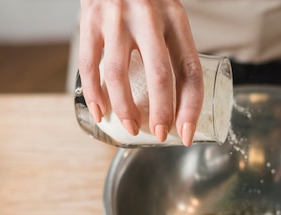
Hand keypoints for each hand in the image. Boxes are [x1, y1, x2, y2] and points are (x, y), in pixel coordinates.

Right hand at [78, 0, 203, 144]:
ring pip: (120, 75)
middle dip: (161, 112)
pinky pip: (90, 66)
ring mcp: (116, 19)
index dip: (191, 106)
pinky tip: (101, 112)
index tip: (187, 132)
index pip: (190, 69)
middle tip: (160, 135)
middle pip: (160, 75)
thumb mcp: (167, 12)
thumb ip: (172, 46)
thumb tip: (178, 98)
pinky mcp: (90, 21)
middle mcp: (148, 18)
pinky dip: (95, 94)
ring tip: (130, 127)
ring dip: (125, 109)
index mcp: (175, 18)